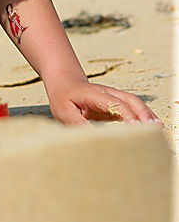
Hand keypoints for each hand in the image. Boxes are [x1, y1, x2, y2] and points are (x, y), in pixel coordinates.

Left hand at [47, 79, 163, 126]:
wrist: (66, 84)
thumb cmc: (64, 99)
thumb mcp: (64, 112)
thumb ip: (77, 123)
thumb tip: (92, 137)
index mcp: (95, 94)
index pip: (115, 103)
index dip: (127, 115)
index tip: (137, 128)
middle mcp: (108, 93)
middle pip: (130, 100)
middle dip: (143, 114)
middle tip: (153, 130)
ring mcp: (115, 97)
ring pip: (135, 103)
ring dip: (147, 115)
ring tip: (158, 131)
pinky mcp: (117, 103)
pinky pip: (134, 108)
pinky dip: (144, 116)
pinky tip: (152, 128)